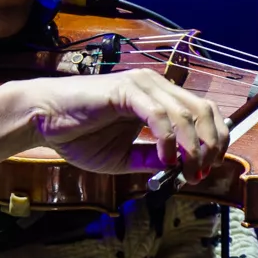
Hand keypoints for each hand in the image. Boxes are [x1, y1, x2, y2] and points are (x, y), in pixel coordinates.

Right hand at [10, 72, 229, 181]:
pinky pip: (159, 116)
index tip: (207, 168)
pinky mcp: (126, 90)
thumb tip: (182, 169)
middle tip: (201, 173)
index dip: (214, 140)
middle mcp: (155, 85)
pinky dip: (168, 141)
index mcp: (159, 97)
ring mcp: (142, 85)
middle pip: (204, 110)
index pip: (204, 111)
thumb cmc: (78, 136)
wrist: (43, 121)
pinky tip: (164, 161)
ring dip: (192, 148)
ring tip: (186, 172)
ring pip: (186, 114)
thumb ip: (152, 159)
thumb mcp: (125, 156)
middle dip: (210, 145)